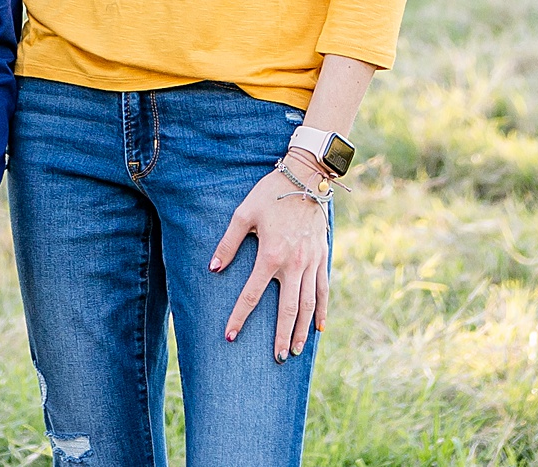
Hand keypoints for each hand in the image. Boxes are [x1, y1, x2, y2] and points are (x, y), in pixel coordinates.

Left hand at [209, 167, 330, 361]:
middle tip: (275, 357)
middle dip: (280, 335)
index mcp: (271, 255)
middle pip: (287, 309)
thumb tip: (214, 268)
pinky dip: (322, 311)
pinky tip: (319, 329)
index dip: (240, 317)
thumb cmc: (271, 194)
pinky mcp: (323, 258)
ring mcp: (311, 263)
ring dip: (300, 330)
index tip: (230, 336)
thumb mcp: (244, 213)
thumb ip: (229, 243)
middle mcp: (293, 264)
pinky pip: (324, 290)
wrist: (307, 179)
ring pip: (308, 305)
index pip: (251, 295)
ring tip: (293, 350)